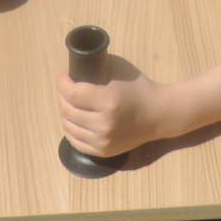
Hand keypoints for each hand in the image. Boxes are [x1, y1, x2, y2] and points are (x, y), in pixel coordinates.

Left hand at [56, 65, 170, 157]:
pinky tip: (73, 120)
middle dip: (61, 96)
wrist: (159, 115)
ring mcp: (103, 141)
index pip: (72, 93)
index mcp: (108, 101)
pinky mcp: (104, 152)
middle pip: (68, 110)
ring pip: (68, 127)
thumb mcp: (119, 71)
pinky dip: (70, 130)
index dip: (62, 83)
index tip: (64, 77)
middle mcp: (104, 123)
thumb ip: (96, 69)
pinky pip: (76, 142)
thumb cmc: (139, 88)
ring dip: (64, 112)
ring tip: (68, 103)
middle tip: (65, 89)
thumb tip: (74, 69)